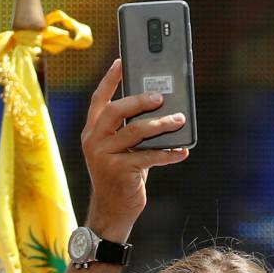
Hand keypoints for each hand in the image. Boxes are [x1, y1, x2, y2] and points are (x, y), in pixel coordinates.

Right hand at [80, 59, 188, 241]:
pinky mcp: (118, 171)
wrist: (111, 211)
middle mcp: (93, 141)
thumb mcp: (121, 150)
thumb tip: (160, 108)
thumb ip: (130, 130)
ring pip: (135, 131)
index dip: (110, 79)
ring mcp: (103, 156)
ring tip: (178, 120)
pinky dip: (168, 154)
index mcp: (92, 132)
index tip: (122, 61)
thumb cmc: (121, 176)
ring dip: (161, 124)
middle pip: (116, 110)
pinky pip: (148, 156)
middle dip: (140, 100)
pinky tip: (181, 152)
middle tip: (160, 97)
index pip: (99, 99)